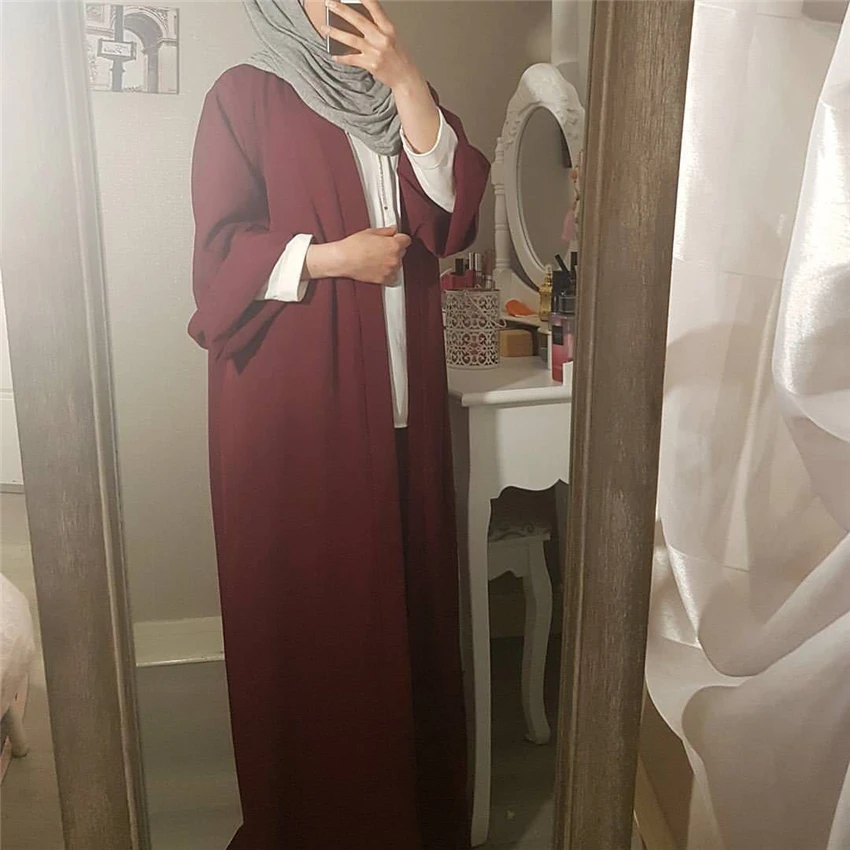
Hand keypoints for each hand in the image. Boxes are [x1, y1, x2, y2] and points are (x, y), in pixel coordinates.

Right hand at [308, 226, 410, 284]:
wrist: (343, 260)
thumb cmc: (354, 246)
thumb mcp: (371, 232)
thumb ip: (386, 231)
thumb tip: (393, 229)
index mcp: (394, 245)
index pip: (406, 240)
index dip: (399, 238)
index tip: (395, 238)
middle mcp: (395, 258)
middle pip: (402, 252)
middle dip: (394, 249)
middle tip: (381, 248)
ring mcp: (390, 270)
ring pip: (397, 264)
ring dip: (391, 261)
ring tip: (377, 258)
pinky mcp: (384, 279)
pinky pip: (393, 277)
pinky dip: (388, 273)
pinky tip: (378, 267)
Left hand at [322, 0, 440, 152]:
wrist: (406, 77)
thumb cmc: (399, 57)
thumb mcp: (392, 37)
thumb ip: (378, 27)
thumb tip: (359, 20)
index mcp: (388, 28)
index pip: (374, 8)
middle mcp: (381, 38)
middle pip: (358, 20)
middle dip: (341, 10)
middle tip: (330, 4)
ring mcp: (375, 51)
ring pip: (351, 39)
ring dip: (335, 33)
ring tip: (325, 28)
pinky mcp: (370, 64)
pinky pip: (351, 59)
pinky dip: (341, 58)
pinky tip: (333, 55)